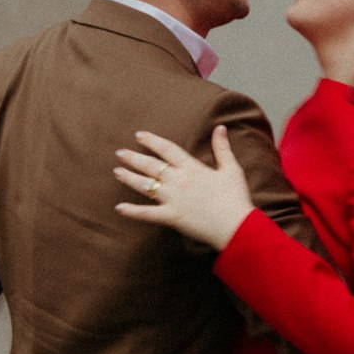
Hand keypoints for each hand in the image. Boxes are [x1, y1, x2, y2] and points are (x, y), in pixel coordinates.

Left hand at [115, 125, 254, 251]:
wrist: (236, 225)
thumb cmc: (235, 198)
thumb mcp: (231, 169)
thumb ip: (222, 148)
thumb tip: (220, 128)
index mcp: (192, 168)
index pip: (167, 149)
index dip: (152, 141)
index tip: (139, 135)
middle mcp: (178, 181)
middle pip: (151, 166)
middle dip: (134, 158)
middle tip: (119, 153)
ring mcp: (173, 199)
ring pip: (145, 186)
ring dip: (129, 178)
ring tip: (117, 172)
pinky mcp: (171, 217)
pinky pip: (147, 214)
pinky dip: (132, 212)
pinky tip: (119, 208)